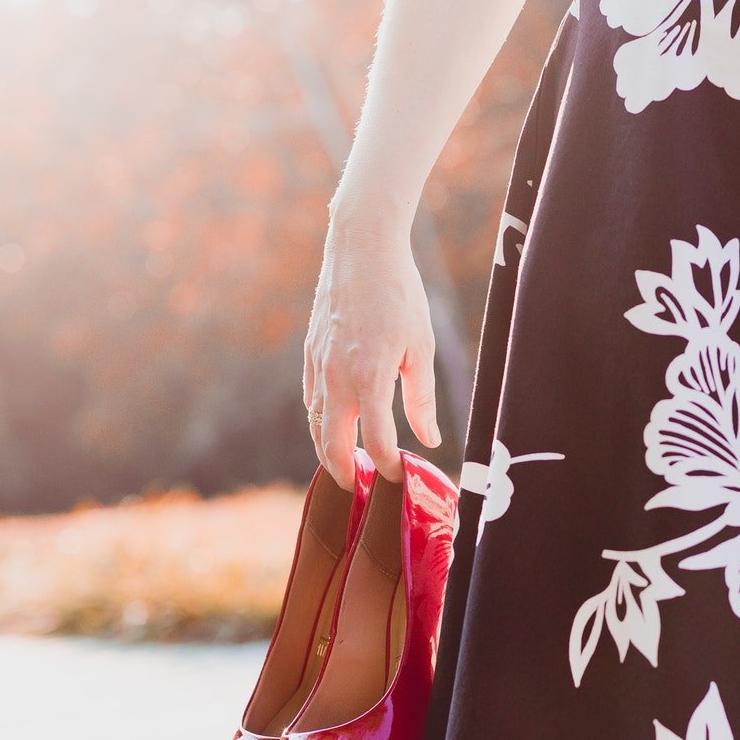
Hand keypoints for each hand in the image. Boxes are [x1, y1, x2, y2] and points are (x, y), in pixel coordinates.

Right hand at [304, 222, 441, 489]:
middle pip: (331, 442)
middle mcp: (337, 376)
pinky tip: (332, 424)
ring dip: (326, 448)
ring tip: (342, 466)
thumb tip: (429, 439)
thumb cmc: (399, 295)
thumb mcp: (422, 347)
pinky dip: (319, 419)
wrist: (361, 250)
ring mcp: (318, 364)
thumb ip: (422, 398)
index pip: (377, 440)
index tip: (399, 478)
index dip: (388, 465)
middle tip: (356, 489)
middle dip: (342, 471)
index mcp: (370, 377)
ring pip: (315, 422)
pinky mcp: (310, 353)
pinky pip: (311, 397)